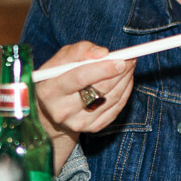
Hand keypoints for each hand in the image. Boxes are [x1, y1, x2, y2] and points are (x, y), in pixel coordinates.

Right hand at [34, 42, 134, 170]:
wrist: (51, 112)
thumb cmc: (57, 79)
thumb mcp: (59, 60)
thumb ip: (79, 51)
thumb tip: (103, 53)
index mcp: (50, 90)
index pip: (80, 77)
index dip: (102, 68)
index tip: (120, 60)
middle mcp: (62, 110)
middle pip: (99, 89)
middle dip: (118, 72)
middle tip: (130, 59)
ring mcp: (78, 122)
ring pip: (111, 98)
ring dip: (124, 80)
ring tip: (129, 66)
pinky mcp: (92, 128)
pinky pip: (116, 109)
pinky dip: (124, 93)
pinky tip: (125, 81)